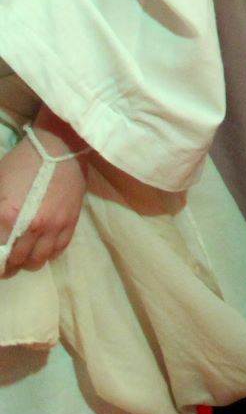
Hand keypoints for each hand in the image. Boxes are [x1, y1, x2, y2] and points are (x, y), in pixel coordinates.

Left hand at [0, 120, 86, 275]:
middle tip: (6, 264)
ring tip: (25, 259)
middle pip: (17, 260)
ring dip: (29, 263)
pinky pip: (60, 249)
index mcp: (7, 217)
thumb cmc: (20, 163)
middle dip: (9, 265)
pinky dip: (49, 254)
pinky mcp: (71, 220)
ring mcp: (54, 224)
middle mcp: (32, 226)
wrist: (58, 147)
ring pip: (39, 259)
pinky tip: (43, 249)